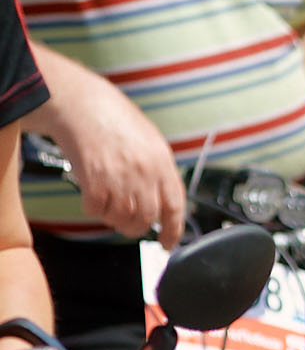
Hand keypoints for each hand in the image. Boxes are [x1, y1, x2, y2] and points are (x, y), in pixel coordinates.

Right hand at [51, 72, 184, 247]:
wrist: (84, 106)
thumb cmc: (115, 120)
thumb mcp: (151, 143)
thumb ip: (158, 171)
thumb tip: (162, 199)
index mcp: (163, 163)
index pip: (175, 207)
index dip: (173, 230)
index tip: (168, 243)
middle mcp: (145, 174)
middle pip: (147, 218)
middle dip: (137, 227)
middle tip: (128, 223)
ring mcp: (120, 179)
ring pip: (122, 219)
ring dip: (114, 219)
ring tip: (109, 203)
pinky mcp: (94, 182)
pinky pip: (96, 211)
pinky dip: (94, 209)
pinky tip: (93, 195)